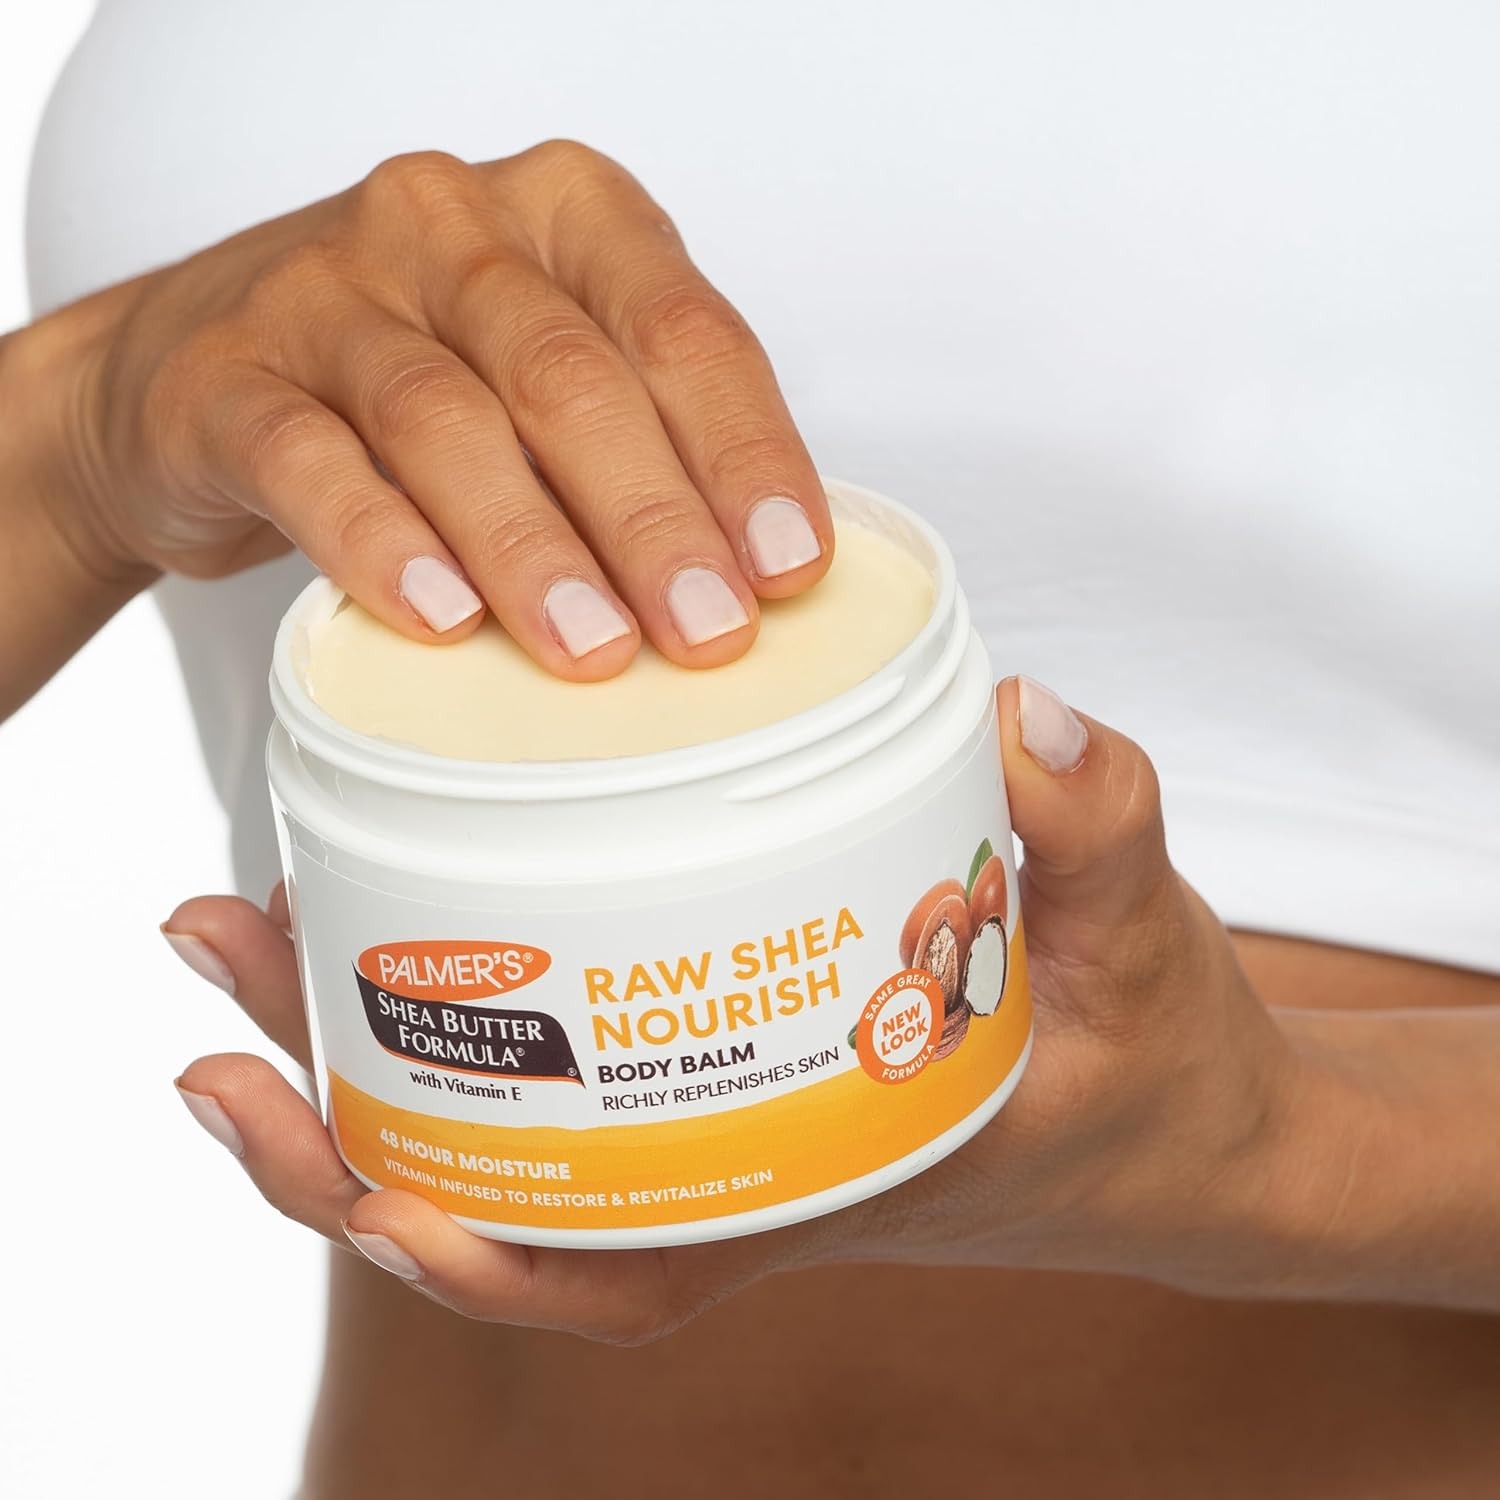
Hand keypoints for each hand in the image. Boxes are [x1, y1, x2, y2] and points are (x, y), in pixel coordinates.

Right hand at [48, 143, 830, 676]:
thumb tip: (748, 581)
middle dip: (653, 519)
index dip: (745, 453)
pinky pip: (308, 461)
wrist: (193, 370)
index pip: (680, 329)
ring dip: (531, 547)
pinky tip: (440, 618)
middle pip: (569, 376)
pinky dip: (381, 545)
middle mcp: (447, 227)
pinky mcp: (225, 377)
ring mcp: (325, 290)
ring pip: (444, 419)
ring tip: (592, 647)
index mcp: (564, 214)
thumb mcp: (546, 377)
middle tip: (705, 631)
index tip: (785, 566)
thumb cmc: (414, 380)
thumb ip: (640, 440)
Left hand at [166, 677, 1327, 1342]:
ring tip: (250, 927)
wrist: (1187, 1127)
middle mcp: (753, 1168)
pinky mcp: (741, 1064)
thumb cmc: (1154, 1066)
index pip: (620, 1276)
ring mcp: (734, 1122)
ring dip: (364, 1051)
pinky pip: (573, 1073)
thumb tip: (1029, 715)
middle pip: (507, 1195)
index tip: (358, 1178)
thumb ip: (1101, 828)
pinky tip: (410, 918)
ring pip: (513, 1132)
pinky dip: (470, 1025)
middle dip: (341, 1118)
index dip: (476, 1253)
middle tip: (222, 952)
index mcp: (825, 1188)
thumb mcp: (1146, 950)